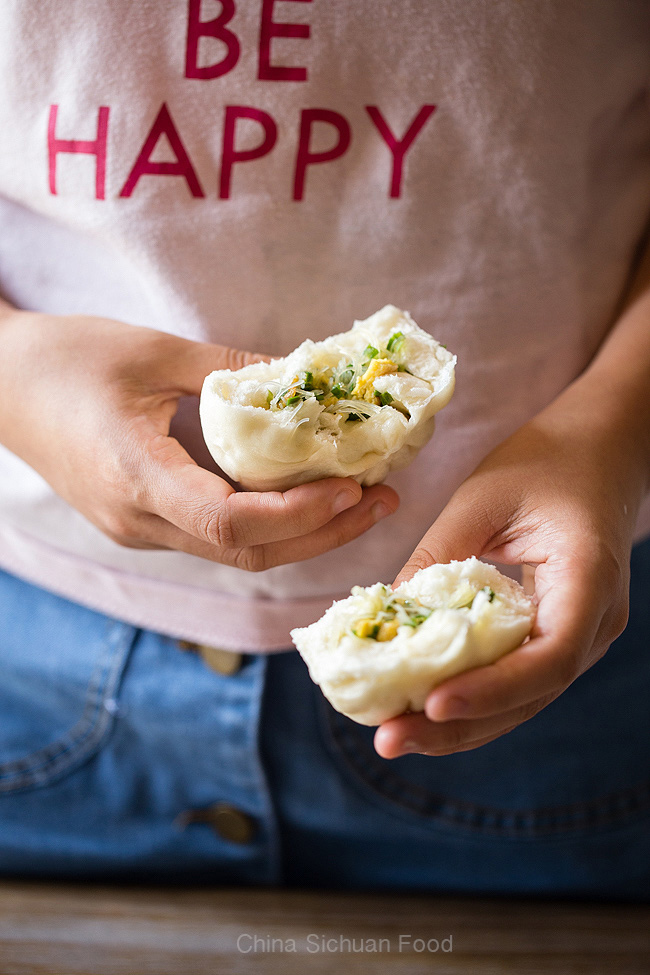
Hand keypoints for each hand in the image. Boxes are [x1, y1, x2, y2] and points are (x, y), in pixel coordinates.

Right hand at [0, 309, 398, 569]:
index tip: (352, 487)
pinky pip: (217, 534)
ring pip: (234, 551)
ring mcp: (139, 528)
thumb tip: (308, 380)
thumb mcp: (152, 351)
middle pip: (244, 552)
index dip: (298, 514)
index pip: (229, 522)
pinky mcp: (144, 521)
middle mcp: (138, 520)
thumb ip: (230, 369)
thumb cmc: (67, 359)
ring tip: (361, 498)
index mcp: (134, 476)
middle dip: (322, 534)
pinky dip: (270, 521)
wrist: (0, 385)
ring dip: (303, 533)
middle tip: (382, 500)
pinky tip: (306, 495)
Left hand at [374, 372, 646, 757]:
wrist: (597, 449)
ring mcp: (580, 633)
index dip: (492, 689)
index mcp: (588, 579)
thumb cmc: (545, 461)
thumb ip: (438, 554)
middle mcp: (594, 621)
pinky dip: (471, 697)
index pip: (550, 657)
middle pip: (532, 695)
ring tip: (394, 737)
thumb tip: (383, 616)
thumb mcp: (482, 497)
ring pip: (522, 699)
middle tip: (390, 740)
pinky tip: (419, 707)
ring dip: (460, 725)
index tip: (433, 703)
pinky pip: (515, 678)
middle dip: (460, 726)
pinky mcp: (556, 634)